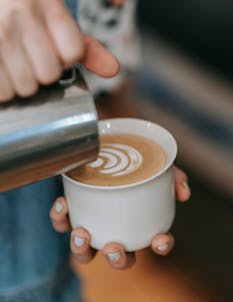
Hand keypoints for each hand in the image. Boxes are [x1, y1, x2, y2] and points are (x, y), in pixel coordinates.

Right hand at [0, 0, 118, 101]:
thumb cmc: (21, 21)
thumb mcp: (54, 25)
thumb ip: (86, 48)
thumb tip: (113, 69)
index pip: (73, 53)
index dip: (63, 60)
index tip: (49, 50)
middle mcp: (20, 7)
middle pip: (50, 74)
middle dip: (40, 74)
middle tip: (26, 59)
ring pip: (26, 87)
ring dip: (20, 84)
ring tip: (11, 64)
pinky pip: (3, 92)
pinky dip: (3, 90)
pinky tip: (2, 70)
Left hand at [50, 167, 190, 269]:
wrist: (99, 143)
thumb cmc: (127, 158)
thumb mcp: (152, 161)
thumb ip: (171, 174)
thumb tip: (184, 192)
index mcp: (137, 218)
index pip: (154, 241)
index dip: (160, 246)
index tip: (160, 240)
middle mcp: (114, 226)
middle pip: (118, 256)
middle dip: (117, 258)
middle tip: (114, 247)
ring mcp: (92, 222)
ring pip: (85, 251)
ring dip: (81, 249)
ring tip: (81, 233)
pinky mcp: (70, 212)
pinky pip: (62, 224)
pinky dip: (60, 218)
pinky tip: (63, 204)